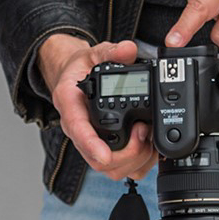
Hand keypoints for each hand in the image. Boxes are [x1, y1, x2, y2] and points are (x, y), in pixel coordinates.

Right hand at [37, 34, 155, 181]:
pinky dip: (136, 164)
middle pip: (97, 160)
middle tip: (143, 131)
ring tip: (147, 138)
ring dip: (133, 161)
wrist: (72, 78)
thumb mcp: (93, 53)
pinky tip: (147, 148)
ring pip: (109, 169)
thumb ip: (111, 52)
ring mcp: (90, 143)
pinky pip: (118, 169)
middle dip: (126, 153)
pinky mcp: (102, 149)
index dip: (92, 146)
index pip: (78, 130)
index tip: (105, 155)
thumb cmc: (80, 69)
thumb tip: (128, 50)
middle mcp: (78, 130)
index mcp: (71, 106)